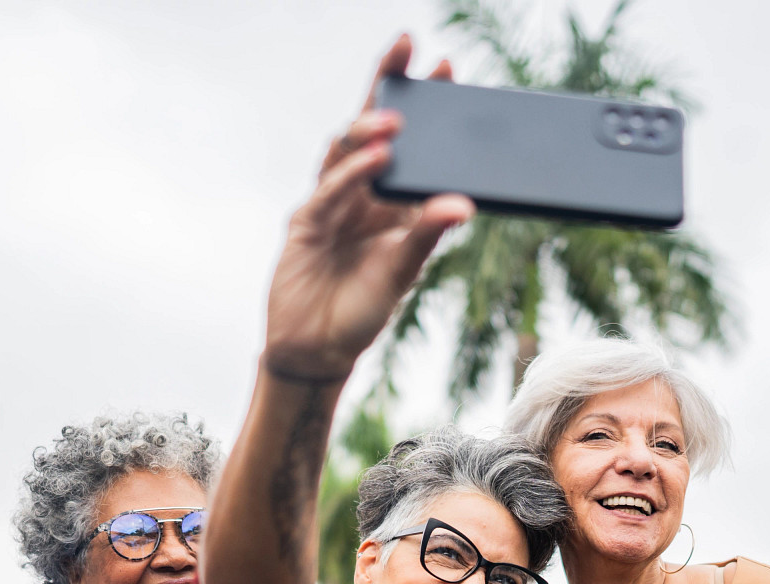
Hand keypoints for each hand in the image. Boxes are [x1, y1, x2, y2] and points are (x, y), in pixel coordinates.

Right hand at [262, 35, 473, 381]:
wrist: (318, 351)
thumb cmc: (363, 311)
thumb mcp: (404, 272)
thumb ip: (428, 235)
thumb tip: (463, 204)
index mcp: (392, 200)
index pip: (409, 140)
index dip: (422, 100)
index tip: (445, 65)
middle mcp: (361, 193)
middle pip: (371, 126)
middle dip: (386, 84)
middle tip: (406, 46)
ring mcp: (330, 203)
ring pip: (346, 150)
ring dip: (370, 132)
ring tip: (397, 122)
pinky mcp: (306, 223)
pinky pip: (329, 190)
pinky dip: (352, 174)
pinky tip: (376, 162)